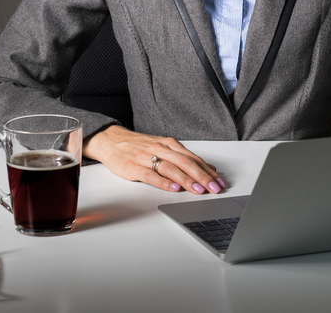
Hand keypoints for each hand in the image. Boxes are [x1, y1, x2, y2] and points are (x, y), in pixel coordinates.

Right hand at [83, 125, 225, 194]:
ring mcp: (146, 158)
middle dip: (202, 176)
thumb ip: (182, 157)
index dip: (207, 170)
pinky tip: (172, 188)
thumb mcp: (162, 148)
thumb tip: (207, 168)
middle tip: (214, 188)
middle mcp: (160, 149)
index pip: (193, 158)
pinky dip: (163, 182)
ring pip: (170, 168)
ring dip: (187, 180)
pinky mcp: (133, 167)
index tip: (219, 181)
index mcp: (169, 144)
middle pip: (185, 162)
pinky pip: (150, 175)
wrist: (111, 140)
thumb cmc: (138, 146)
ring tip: (199, 190)